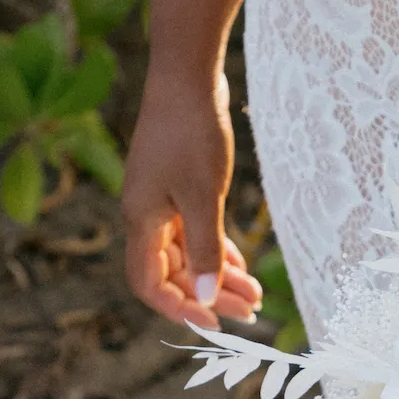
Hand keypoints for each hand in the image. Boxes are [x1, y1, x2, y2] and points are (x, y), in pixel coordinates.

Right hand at [122, 74, 261, 328]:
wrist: (187, 76)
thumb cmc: (191, 133)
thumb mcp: (204, 196)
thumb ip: (206, 249)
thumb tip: (207, 298)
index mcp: (142, 221)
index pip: (149, 283)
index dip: (178, 308)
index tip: (214, 322)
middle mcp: (147, 215)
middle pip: (174, 273)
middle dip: (210, 296)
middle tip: (250, 312)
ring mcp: (162, 201)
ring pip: (189, 254)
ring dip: (219, 276)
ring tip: (256, 294)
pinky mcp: (180, 186)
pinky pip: (196, 232)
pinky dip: (218, 250)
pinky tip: (243, 266)